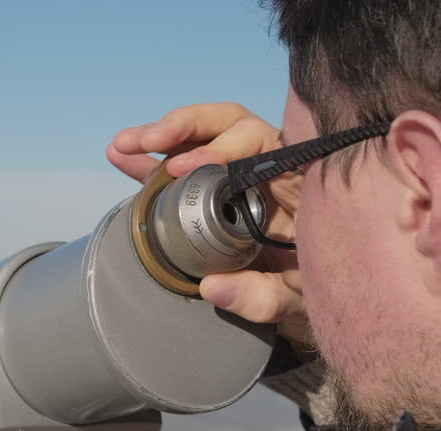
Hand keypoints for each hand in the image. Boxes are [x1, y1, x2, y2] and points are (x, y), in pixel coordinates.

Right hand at [107, 103, 310, 347]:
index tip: (187, 168)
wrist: (322, 295)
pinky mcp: (213, 190)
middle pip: (228, 124)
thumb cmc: (316, 287)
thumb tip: (211, 287)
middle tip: (150, 142)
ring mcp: (239, 176)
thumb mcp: (295, 296)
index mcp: (298, 180)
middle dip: (185, 128)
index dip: (223, 148)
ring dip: (159, 137)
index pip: (261, 142)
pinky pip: (182, 167)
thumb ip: (260, 295)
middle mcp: (269, 168)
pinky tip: (119, 156)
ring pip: (201, 138)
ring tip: (121, 145)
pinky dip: (151, 161)